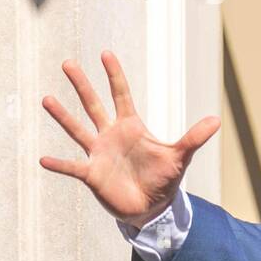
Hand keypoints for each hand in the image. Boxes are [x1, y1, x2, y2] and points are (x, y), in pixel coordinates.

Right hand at [39, 51, 219, 228]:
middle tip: (68, 63)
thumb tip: (217, 120)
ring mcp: (99, 154)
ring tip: (47, 99)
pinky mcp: (92, 174)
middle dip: (82, 85)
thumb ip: (194, 138)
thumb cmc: (164, 179)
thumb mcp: (180, 157)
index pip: (121, 95)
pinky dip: (60, 164)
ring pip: (78, 130)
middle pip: (94, 105)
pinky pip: (72, 167)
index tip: (106, 53)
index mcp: (131, 127)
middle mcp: (111, 136)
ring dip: (63, 116)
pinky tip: (44, 159)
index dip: (115, 75)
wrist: (152, 208)